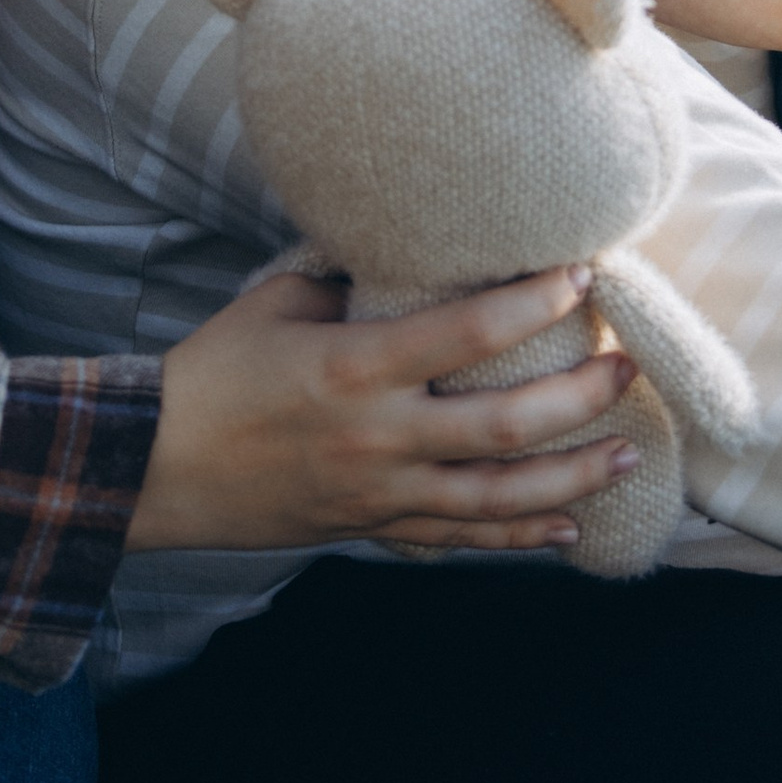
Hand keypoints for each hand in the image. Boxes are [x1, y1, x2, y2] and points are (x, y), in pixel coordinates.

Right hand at [126, 265, 641, 555]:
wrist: (154, 466)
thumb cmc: (213, 371)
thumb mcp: (278, 302)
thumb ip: (350, 279)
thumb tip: (408, 242)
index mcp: (354, 366)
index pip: (466, 332)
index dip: (533, 303)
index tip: (582, 275)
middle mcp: (379, 436)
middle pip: (506, 425)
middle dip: (580, 398)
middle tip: (627, 369)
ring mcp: (379, 492)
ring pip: (498, 497)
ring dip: (571, 478)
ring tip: (626, 454)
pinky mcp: (371, 527)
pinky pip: (458, 540)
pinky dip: (515, 538)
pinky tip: (565, 531)